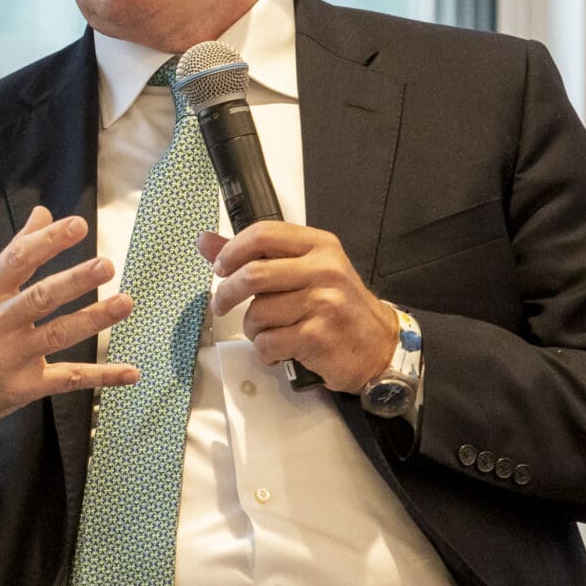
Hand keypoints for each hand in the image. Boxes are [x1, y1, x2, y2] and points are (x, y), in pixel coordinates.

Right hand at [0, 205, 139, 442]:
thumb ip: (13, 254)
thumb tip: (43, 214)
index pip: (16, 261)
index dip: (48, 242)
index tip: (77, 226)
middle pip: (39, 298)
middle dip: (75, 281)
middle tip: (106, 265)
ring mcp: (9, 358)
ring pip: (57, 335)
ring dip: (94, 319)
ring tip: (125, 303)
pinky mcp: (23, 388)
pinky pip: (68, 379)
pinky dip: (102, 376)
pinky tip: (131, 372)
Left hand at [200, 222, 396, 393]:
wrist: (380, 345)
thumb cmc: (337, 305)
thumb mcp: (304, 270)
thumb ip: (255, 256)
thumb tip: (204, 241)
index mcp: (319, 246)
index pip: (263, 233)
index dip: (231, 250)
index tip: (219, 267)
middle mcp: (324, 270)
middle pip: (253, 274)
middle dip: (226, 293)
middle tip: (220, 305)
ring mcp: (323, 304)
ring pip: (257, 313)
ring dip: (252, 329)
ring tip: (270, 332)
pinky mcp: (318, 337)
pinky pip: (268, 343)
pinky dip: (265, 352)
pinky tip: (280, 351)